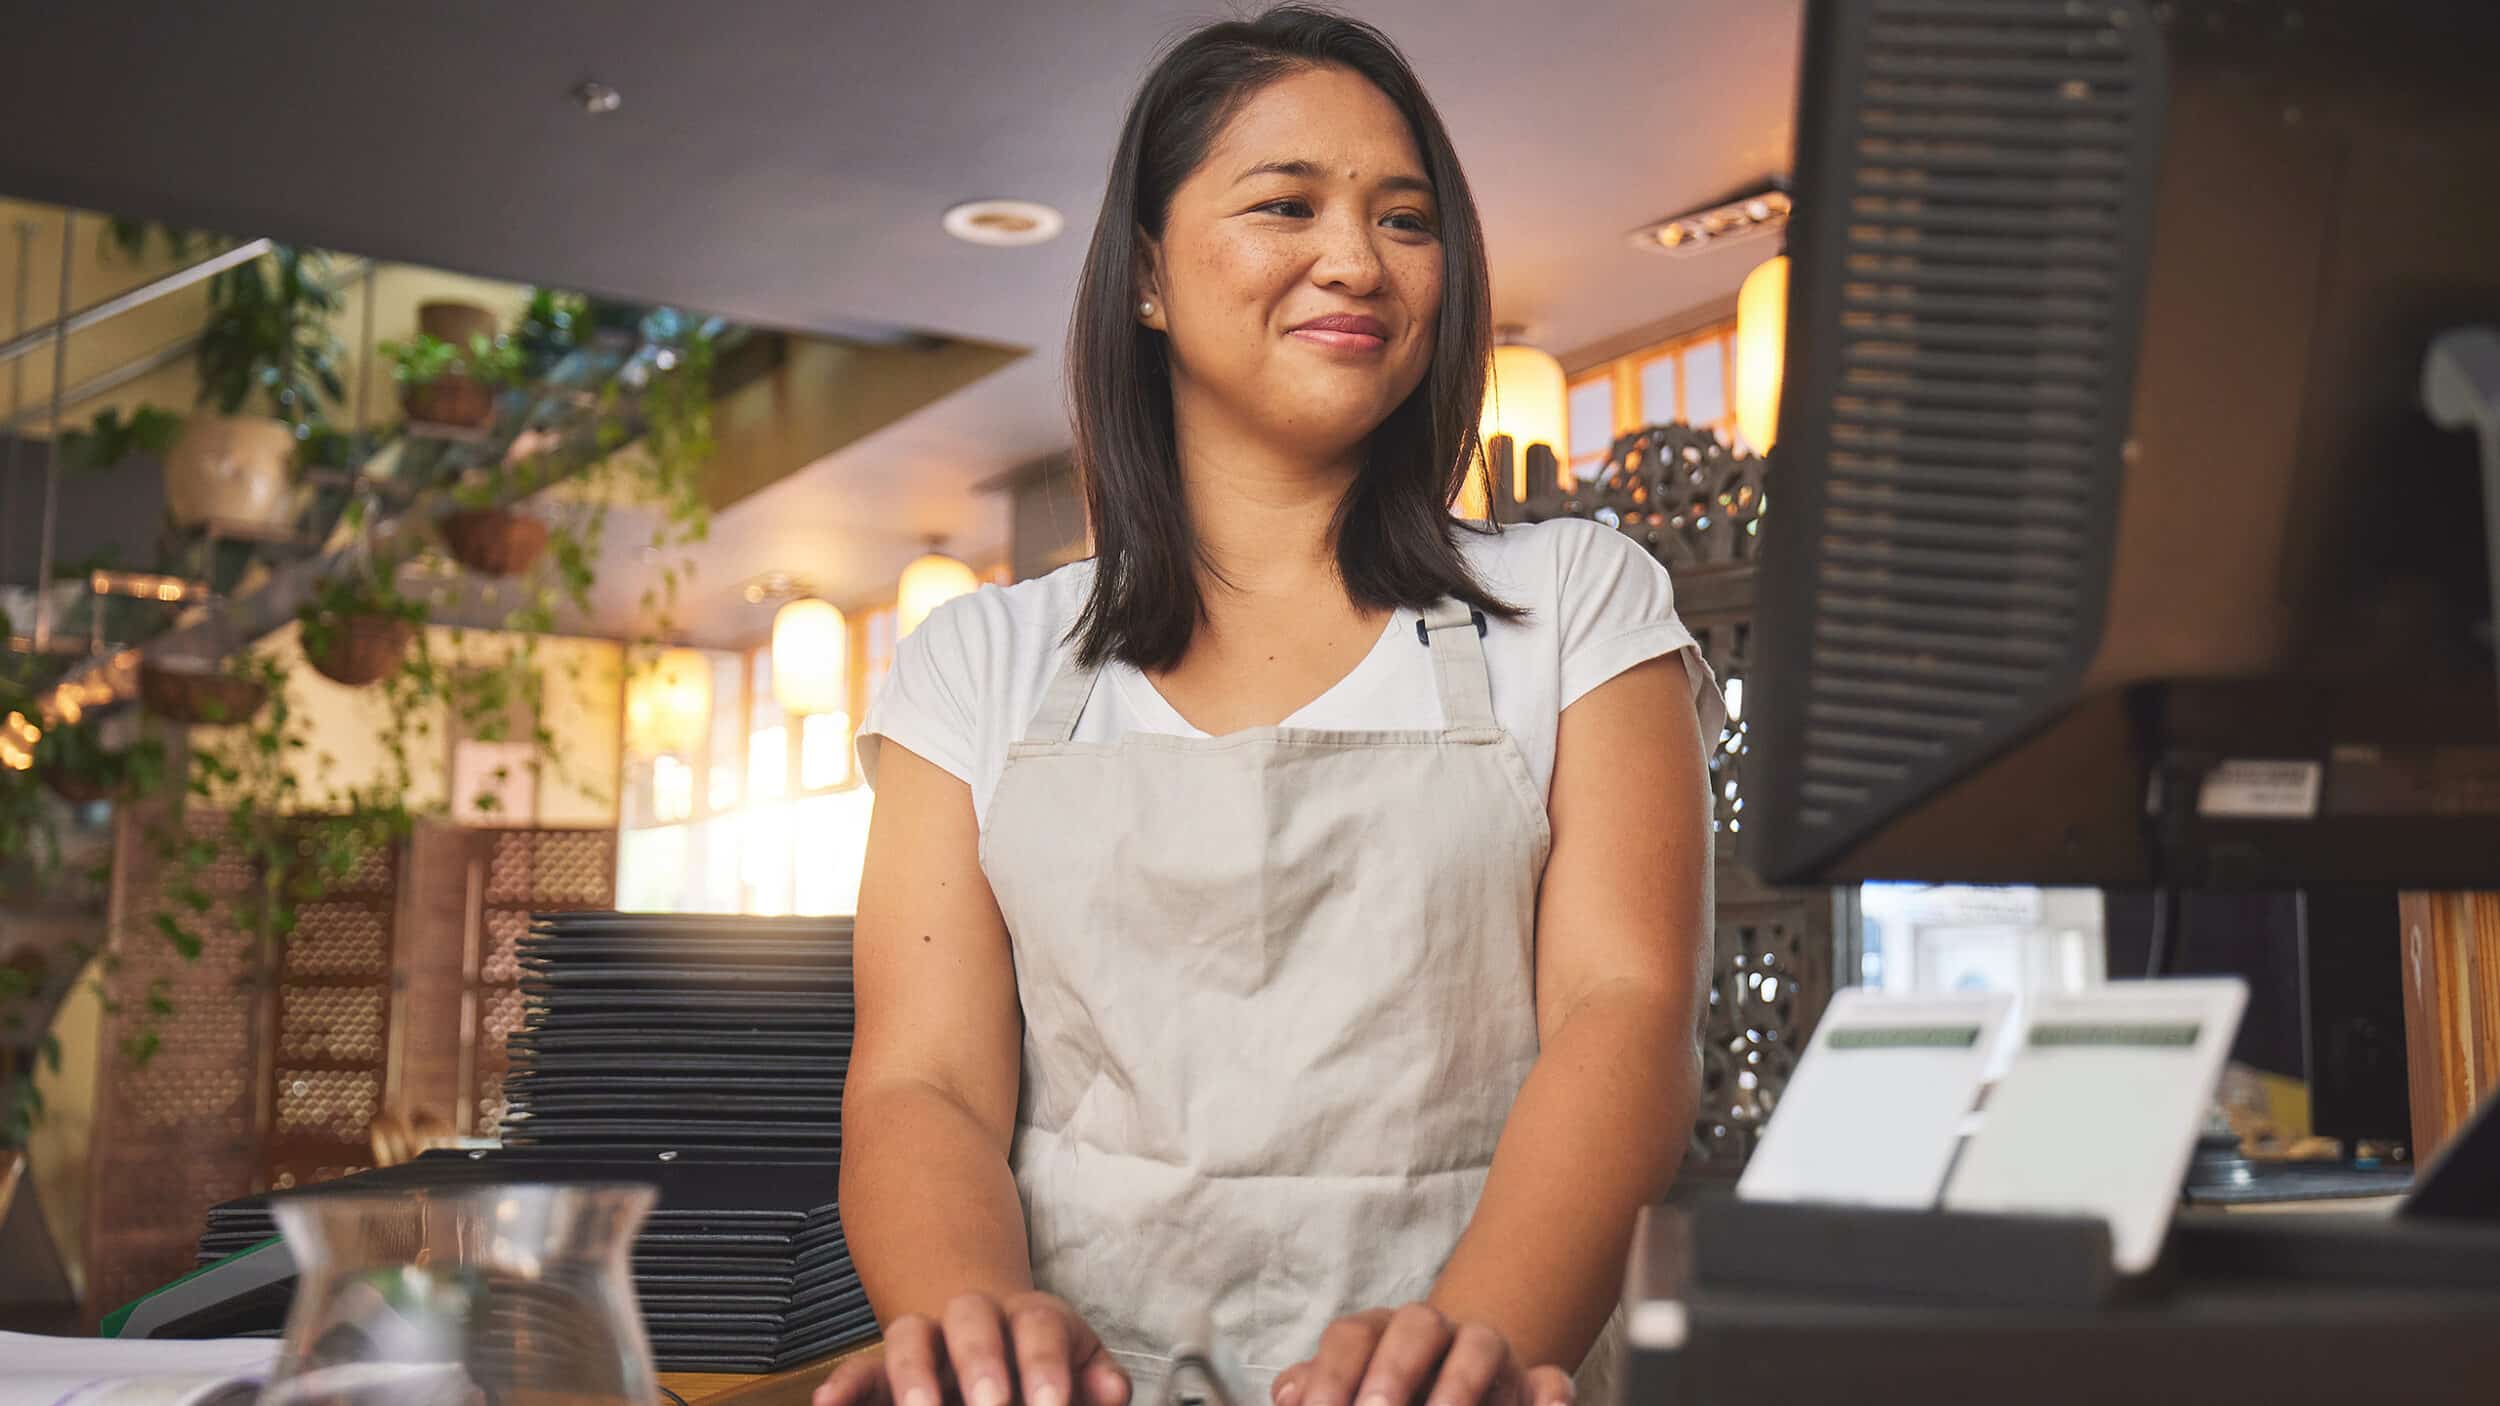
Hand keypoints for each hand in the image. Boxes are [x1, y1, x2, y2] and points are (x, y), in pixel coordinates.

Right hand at [814, 1292, 1131, 1405]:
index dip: (1045, 1364)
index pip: (1039, 1327)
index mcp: (1032, 1318)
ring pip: (910, 1336)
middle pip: (973, 1320)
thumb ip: (1096, 1380)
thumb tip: (1113, 1394)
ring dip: (912, 1374)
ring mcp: (928, 1343)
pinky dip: (842, 1385)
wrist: (993, 1336)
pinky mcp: (886, 1372)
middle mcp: (976, 1320)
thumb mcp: (1079, 1366)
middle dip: (981, 1362)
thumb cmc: (1047, 1365)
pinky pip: (859, 1370)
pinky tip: (826, 1404)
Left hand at [1270, 1306, 1571, 1405]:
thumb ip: (1320, 1388)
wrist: (1444, 1383)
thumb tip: (1288, 1395)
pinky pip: (1551, 1380)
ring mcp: (1487, 1356)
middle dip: (1394, 1369)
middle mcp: (1434, 1334)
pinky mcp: (1531, 1384)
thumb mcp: (1349, 1388)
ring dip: (1462, 1382)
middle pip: (1417, 1324)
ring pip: (1482, 1343)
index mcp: (1379, 1333)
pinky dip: (1552, 1395)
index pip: (1352, 1335)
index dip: (1331, 1374)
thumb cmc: (1385, 1391)